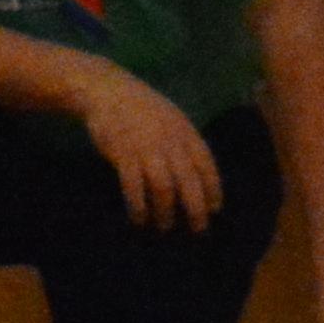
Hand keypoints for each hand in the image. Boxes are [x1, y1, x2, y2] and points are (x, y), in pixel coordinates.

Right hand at [70, 67, 220, 228]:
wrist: (108, 92)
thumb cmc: (141, 108)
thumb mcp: (171, 119)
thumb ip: (182, 142)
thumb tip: (192, 171)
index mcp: (185, 133)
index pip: (206, 165)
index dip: (213, 188)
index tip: (215, 209)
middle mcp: (170, 143)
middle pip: (188, 181)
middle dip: (195, 208)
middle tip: (197, 229)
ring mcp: (146, 149)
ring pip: (163, 188)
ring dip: (165, 212)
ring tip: (164, 227)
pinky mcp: (123, 155)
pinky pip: (134, 186)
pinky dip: (138, 206)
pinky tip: (138, 219)